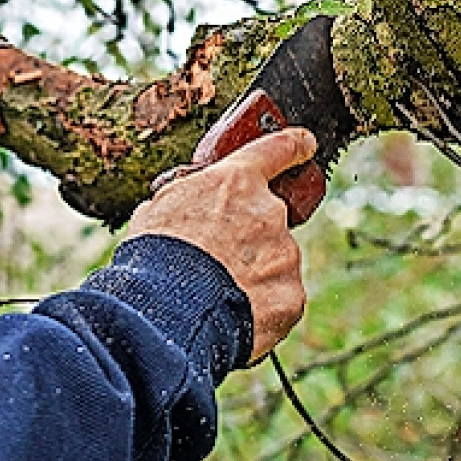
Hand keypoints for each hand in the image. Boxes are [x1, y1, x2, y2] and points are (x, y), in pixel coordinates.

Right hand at [126, 127, 315, 362]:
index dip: (294, 146)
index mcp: (236, 182)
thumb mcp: (160, 208)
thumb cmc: (154, 255)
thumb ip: (186, 199)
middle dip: (250, 239)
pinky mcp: (291, 295)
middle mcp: (269, 212)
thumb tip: (186, 208)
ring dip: (254, 277)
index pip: (276, 150)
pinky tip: (233, 316)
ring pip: (276, 264)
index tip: (306, 144)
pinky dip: (262, 310)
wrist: (168, 307)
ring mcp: (285, 254)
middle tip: (217, 262)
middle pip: (270, 222)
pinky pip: (280, 300)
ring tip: (217, 295)